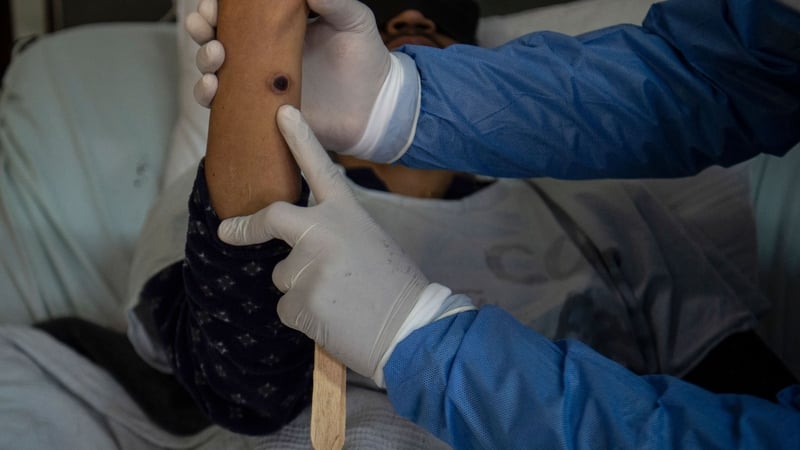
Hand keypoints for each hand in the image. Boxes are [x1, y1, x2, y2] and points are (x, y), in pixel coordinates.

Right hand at [185, 0, 391, 151]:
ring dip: (203, 58)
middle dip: (201, 27)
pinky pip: (224, 105)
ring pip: (212, 68)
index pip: (236, 12)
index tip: (213, 5)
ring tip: (216, 56)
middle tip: (207, 26)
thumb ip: (333, 1)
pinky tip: (213, 88)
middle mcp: (261, 53)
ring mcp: (258, 83)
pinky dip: (209, 95)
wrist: (376, 108)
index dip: (216, 6)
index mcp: (278, 26)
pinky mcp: (261, 113)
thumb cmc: (365, 59)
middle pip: (214, 35)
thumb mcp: (353, 20)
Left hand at [217, 105, 435, 384]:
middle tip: (228, 231)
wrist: (411, 328)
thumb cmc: (394, 286)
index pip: (320, 168)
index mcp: (348, 213)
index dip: (300, 139)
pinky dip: (303, 316)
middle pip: (272, 217)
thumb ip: (334, 233)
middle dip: (245, 227)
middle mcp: (324, 231)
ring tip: (338, 300)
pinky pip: (286, 307)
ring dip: (301, 289)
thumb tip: (298, 247)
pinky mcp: (300, 300)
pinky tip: (332, 319)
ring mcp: (309, 265)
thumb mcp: (369, 242)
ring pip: (282, 275)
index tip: (282, 114)